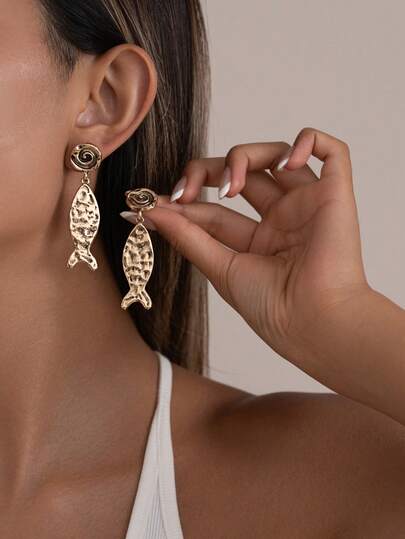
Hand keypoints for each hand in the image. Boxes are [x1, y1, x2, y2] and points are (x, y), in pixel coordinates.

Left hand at [127, 127, 370, 360]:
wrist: (311, 322)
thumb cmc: (270, 306)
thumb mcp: (219, 268)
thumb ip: (187, 236)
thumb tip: (148, 212)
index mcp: (256, 240)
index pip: (214, 209)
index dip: (183, 201)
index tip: (149, 204)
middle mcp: (281, 218)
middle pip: (241, 172)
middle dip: (207, 171)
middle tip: (186, 189)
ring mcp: (307, 204)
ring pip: (276, 154)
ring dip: (243, 157)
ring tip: (232, 188)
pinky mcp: (335, 195)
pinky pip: (332, 151)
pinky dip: (309, 141)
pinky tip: (287, 164)